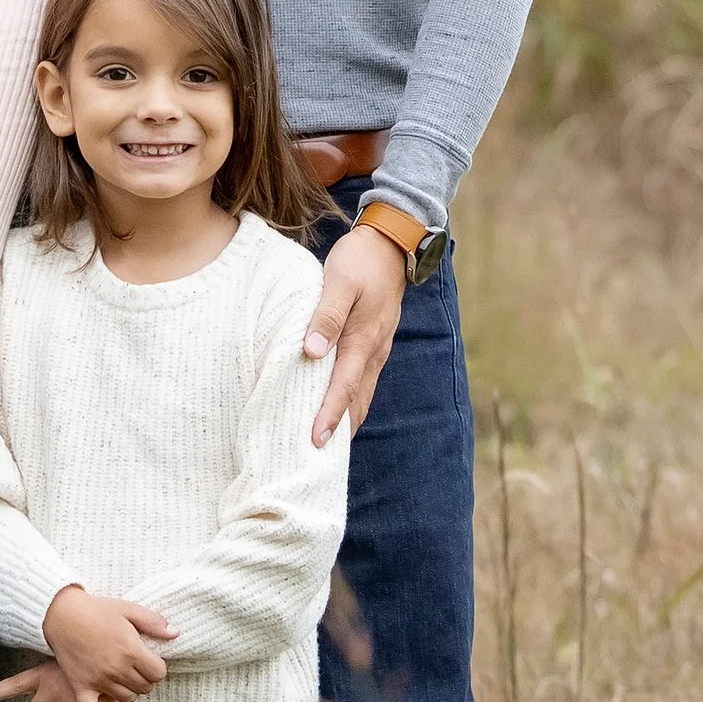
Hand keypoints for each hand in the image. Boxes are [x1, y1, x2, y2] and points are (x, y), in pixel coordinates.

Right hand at [38, 582, 172, 701]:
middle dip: (145, 678)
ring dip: (129, 691)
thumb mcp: (128, 609)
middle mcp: (117, 669)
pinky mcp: (81, 686)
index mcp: (131, 650)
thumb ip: (153, 622)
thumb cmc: (96, 610)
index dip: (157, 667)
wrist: (61, 613)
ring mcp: (99, 680)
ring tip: (123, 678)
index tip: (149, 659)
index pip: (159, 673)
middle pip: (145, 688)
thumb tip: (175, 634)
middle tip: (137, 667)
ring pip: (126, 699)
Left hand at [304, 222, 406, 446]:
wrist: (391, 242)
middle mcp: (373, 351)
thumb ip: (326, 316)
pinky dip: (351, 400)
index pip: (343, 388)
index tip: (314, 442)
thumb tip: (311, 353)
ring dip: (346, 419)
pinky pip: (362, 380)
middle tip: (318, 460)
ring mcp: (376, 348)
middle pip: (356, 401)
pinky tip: (339, 408)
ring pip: (361, 394)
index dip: (328, 416)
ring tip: (327, 446)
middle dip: (339, 430)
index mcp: (363, 340)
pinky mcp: (374, 341)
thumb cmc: (360, 259)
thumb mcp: (339, 281)